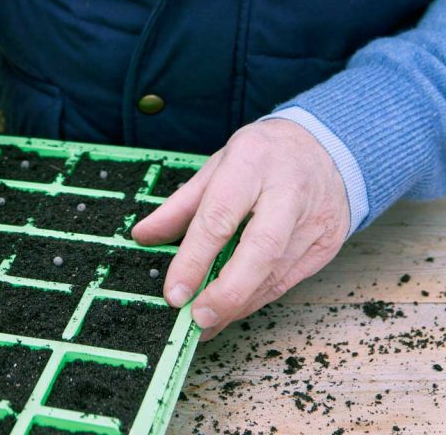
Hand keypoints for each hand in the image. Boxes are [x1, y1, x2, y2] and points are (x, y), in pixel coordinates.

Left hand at [132, 119, 349, 339]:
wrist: (327, 146)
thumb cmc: (262, 156)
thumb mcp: (216, 166)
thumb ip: (179, 205)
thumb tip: (143, 235)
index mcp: (251, 164)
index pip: (219, 217)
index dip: (194, 259)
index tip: (174, 293)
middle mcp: (288, 192)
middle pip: (260, 250)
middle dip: (227, 292)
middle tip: (197, 317)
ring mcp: (314, 220)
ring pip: (275, 273)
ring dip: (238, 304)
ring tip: (206, 322)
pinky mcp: (327, 244)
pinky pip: (288, 281)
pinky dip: (256, 299)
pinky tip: (233, 310)